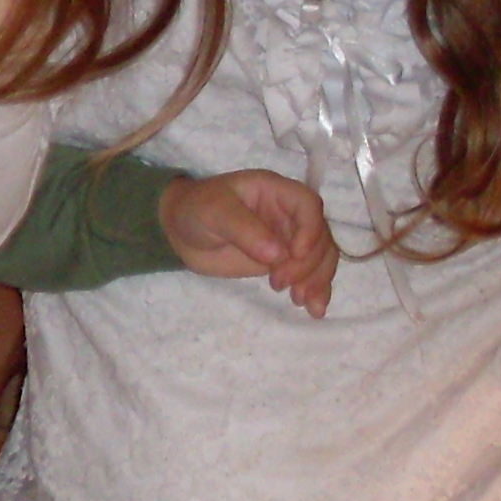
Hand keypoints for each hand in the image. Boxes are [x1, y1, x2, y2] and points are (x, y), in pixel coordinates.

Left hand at [159, 169, 337, 316]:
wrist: (179, 232)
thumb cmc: (195, 210)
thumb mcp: (214, 213)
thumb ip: (244, 230)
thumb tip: (279, 255)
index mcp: (275, 190)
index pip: (308, 205)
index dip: (309, 230)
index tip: (293, 255)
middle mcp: (288, 213)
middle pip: (319, 235)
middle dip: (308, 263)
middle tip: (279, 283)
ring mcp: (288, 238)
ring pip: (321, 256)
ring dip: (318, 279)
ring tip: (299, 300)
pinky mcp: (283, 261)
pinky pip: (309, 273)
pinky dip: (316, 290)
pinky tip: (314, 309)